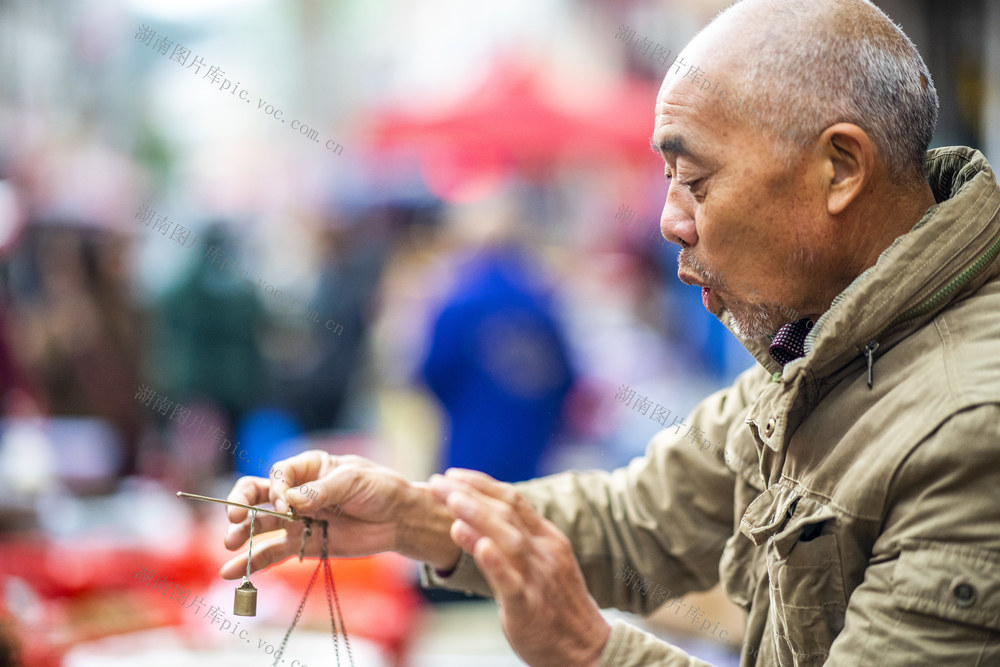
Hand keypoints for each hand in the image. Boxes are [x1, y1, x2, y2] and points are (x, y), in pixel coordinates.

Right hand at [220, 451, 459, 578]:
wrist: (398, 518)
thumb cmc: (379, 489)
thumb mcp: (354, 481)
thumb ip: (322, 491)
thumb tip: (291, 501)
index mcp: (308, 468)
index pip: (279, 475)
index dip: (276, 490)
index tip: (286, 506)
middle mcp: (296, 492)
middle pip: (257, 494)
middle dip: (242, 504)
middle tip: (236, 519)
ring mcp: (296, 519)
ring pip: (260, 525)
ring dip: (243, 534)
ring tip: (230, 544)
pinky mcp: (301, 543)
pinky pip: (272, 552)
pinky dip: (253, 561)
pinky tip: (231, 571)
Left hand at [429, 469, 610, 666]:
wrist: (586, 648)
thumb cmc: (555, 605)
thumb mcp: (540, 563)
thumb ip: (512, 541)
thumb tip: (469, 521)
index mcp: (547, 538)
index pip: (513, 500)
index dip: (481, 484)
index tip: (453, 475)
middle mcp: (544, 552)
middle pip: (506, 513)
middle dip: (470, 494)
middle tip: (438, 482)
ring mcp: (539, 578)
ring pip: (509, 540)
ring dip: (480, 517)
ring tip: (452, 502)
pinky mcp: (530, 607)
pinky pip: (512, 582)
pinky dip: (496, 562)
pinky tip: (479, 546)